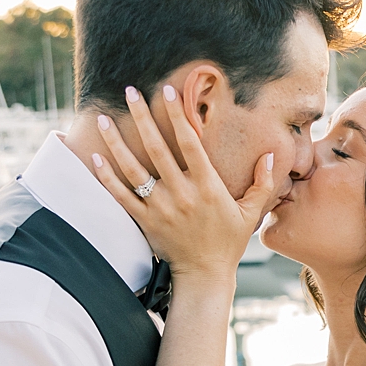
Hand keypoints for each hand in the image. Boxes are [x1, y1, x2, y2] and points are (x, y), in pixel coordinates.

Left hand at [88, 83, 274, 278]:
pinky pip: (121, 196)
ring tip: (103, 120)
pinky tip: (95, 157)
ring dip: (117, 143)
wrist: (205, 274)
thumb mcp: (251, 213)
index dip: (178, 115)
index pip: (190, 143)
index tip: (168, 91)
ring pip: (133, 170)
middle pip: (157, 148)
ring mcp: (160, 208)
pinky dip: (106, 177)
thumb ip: (262, 183)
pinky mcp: (145, 221)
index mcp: (208, 187)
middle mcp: (182, 194)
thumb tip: (270, 156)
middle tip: (130, 91)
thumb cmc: (229, 241)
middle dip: (142, 117)